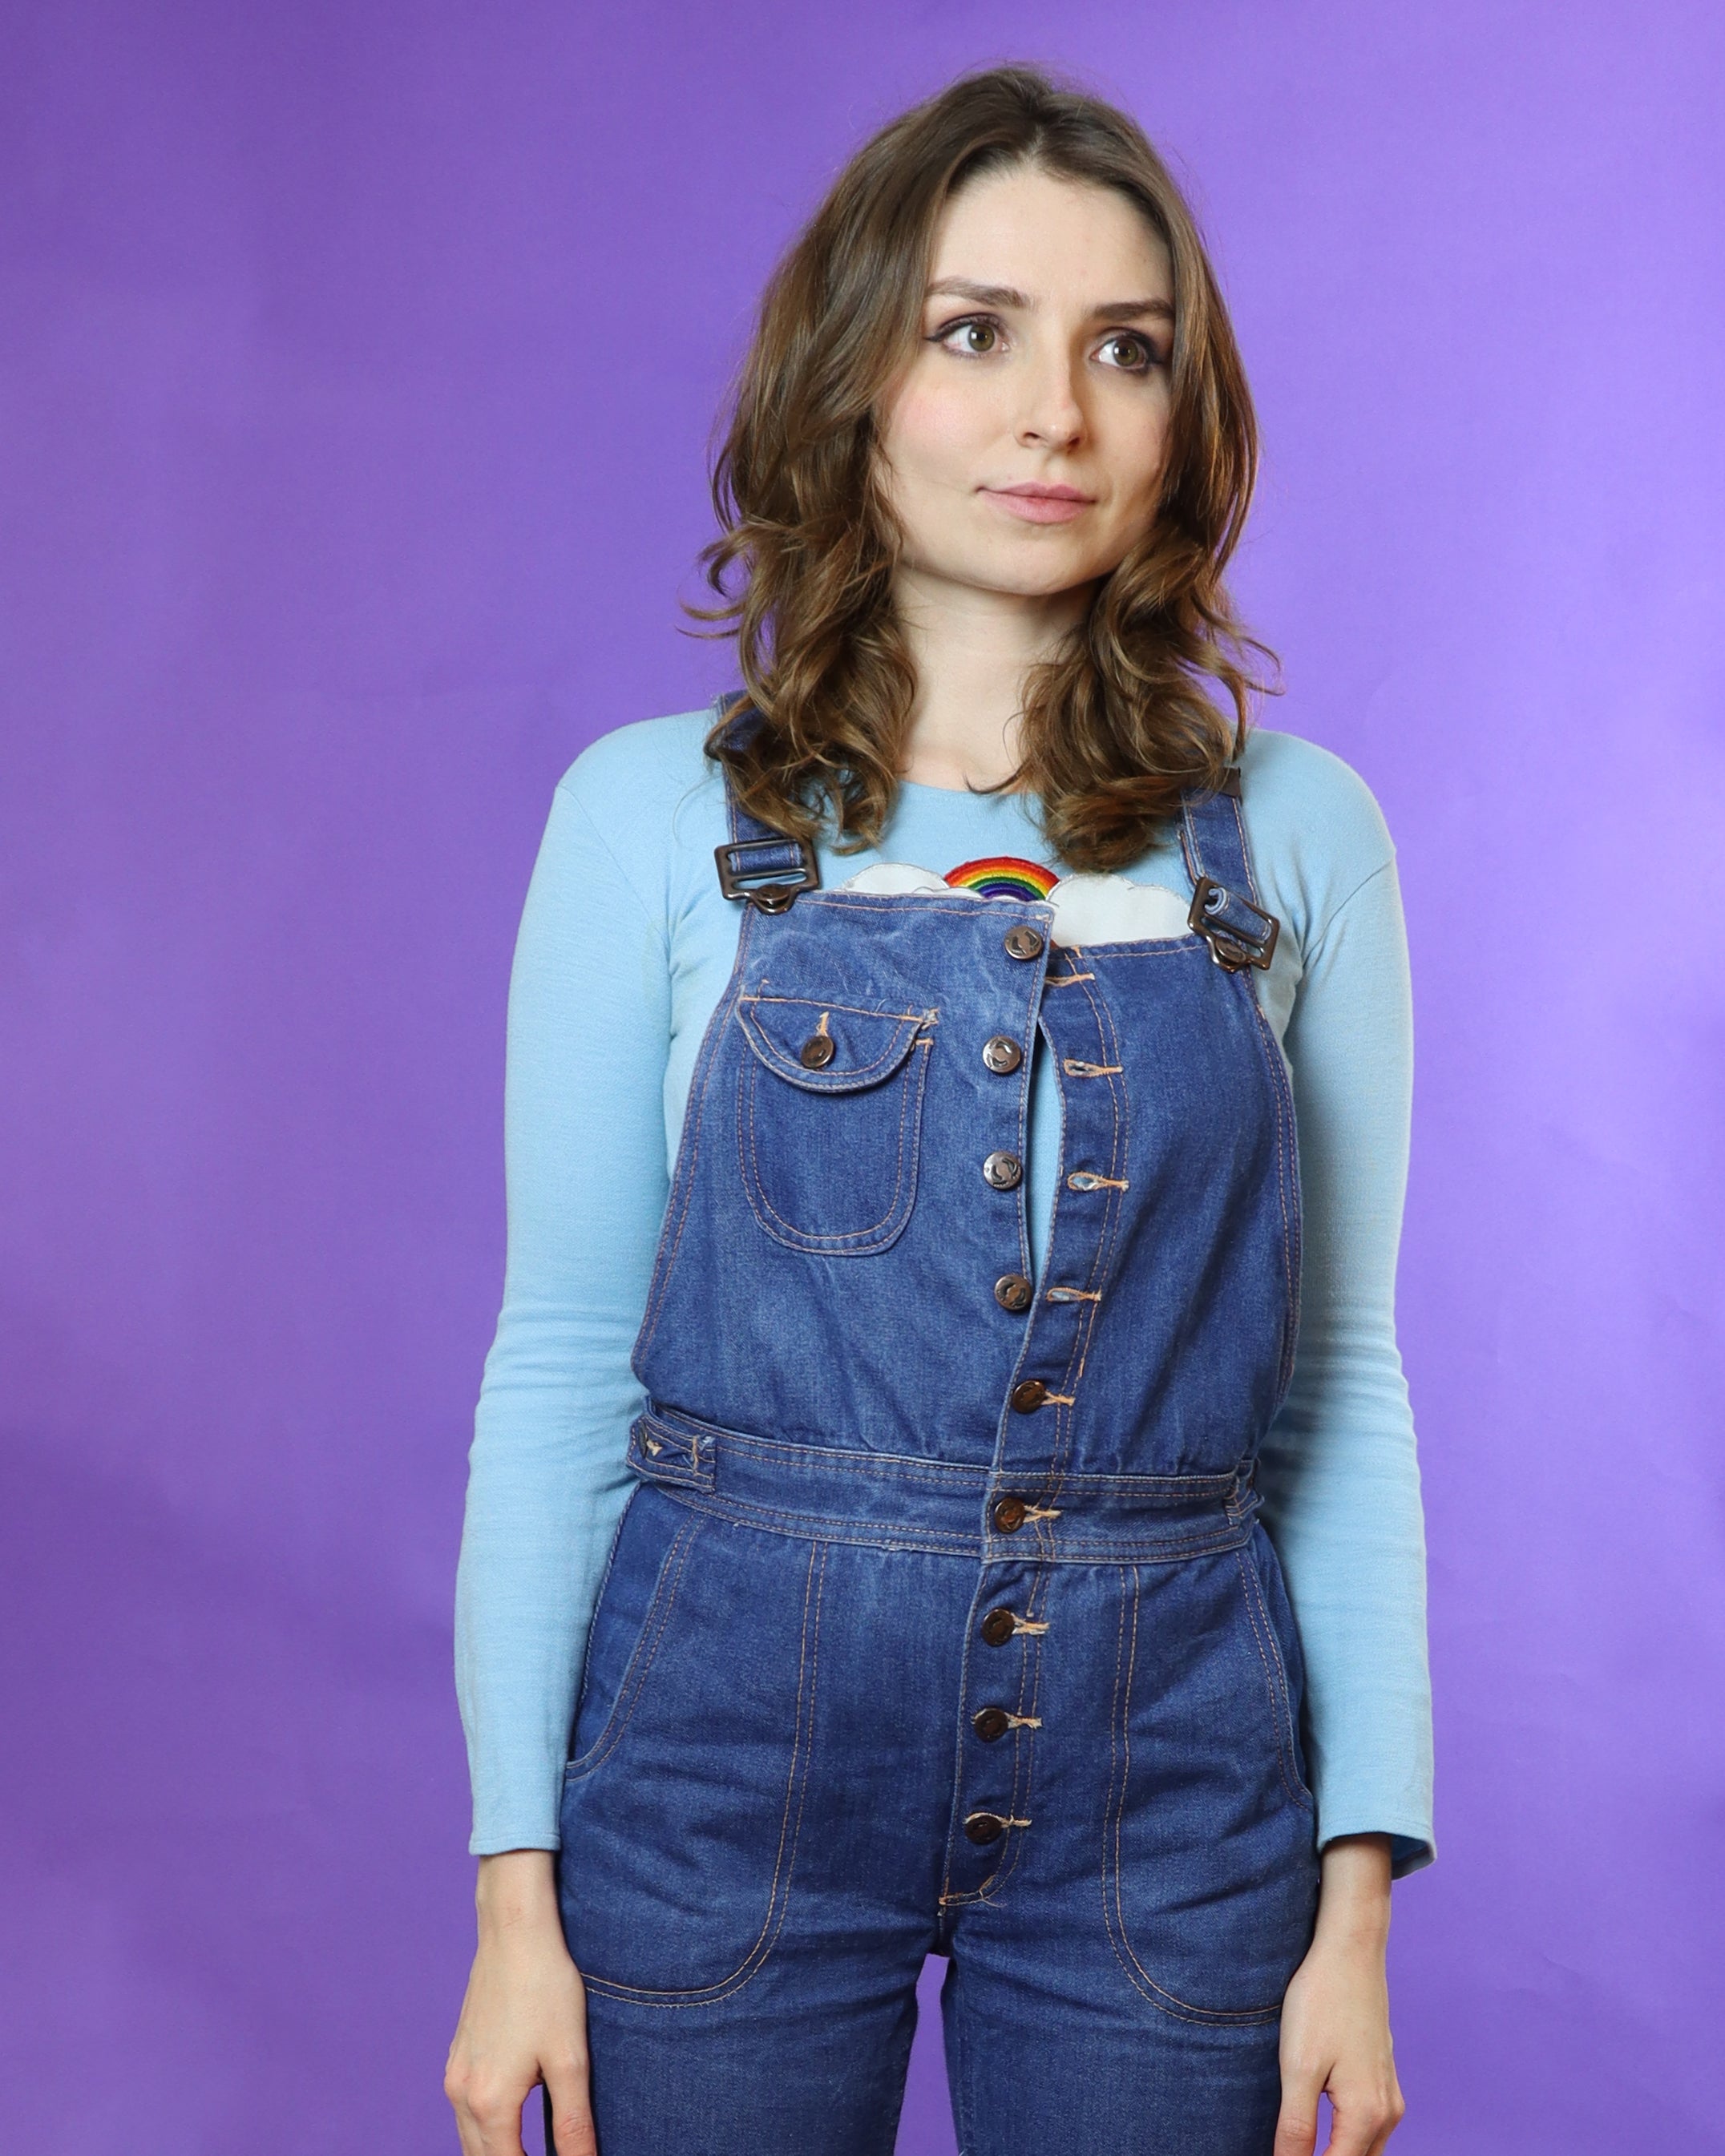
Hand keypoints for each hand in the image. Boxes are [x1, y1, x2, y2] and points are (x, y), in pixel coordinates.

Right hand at [445, 1850, 596, 2155]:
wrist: (514, 1931)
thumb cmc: (545, 1987)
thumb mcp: (570, 2058)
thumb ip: (573, 2121)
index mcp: (490, 2102)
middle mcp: (462, 2093)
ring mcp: (455, 2072)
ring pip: (470, 2138)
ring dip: (497, 2151)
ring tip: (532, 2150)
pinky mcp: (458, 2054)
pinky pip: (465, 2110)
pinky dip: (485, 2128)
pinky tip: (511, 2121)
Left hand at [1274, 1834, 1404, 2155]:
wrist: (1350, 1950)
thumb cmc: (1321, 2001)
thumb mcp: (1298, 2067)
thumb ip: (1295, 2128)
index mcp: (1366, 2116)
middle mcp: (1387, 2113)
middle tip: (1287, 2150)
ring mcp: (1389, 2095)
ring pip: (1367, 2151)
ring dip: (1339, 2155)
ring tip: (1300, 2146)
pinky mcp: (1383, 2078)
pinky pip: (1370, 2129)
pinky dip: (1348, 2142)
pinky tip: (1324, 2134)